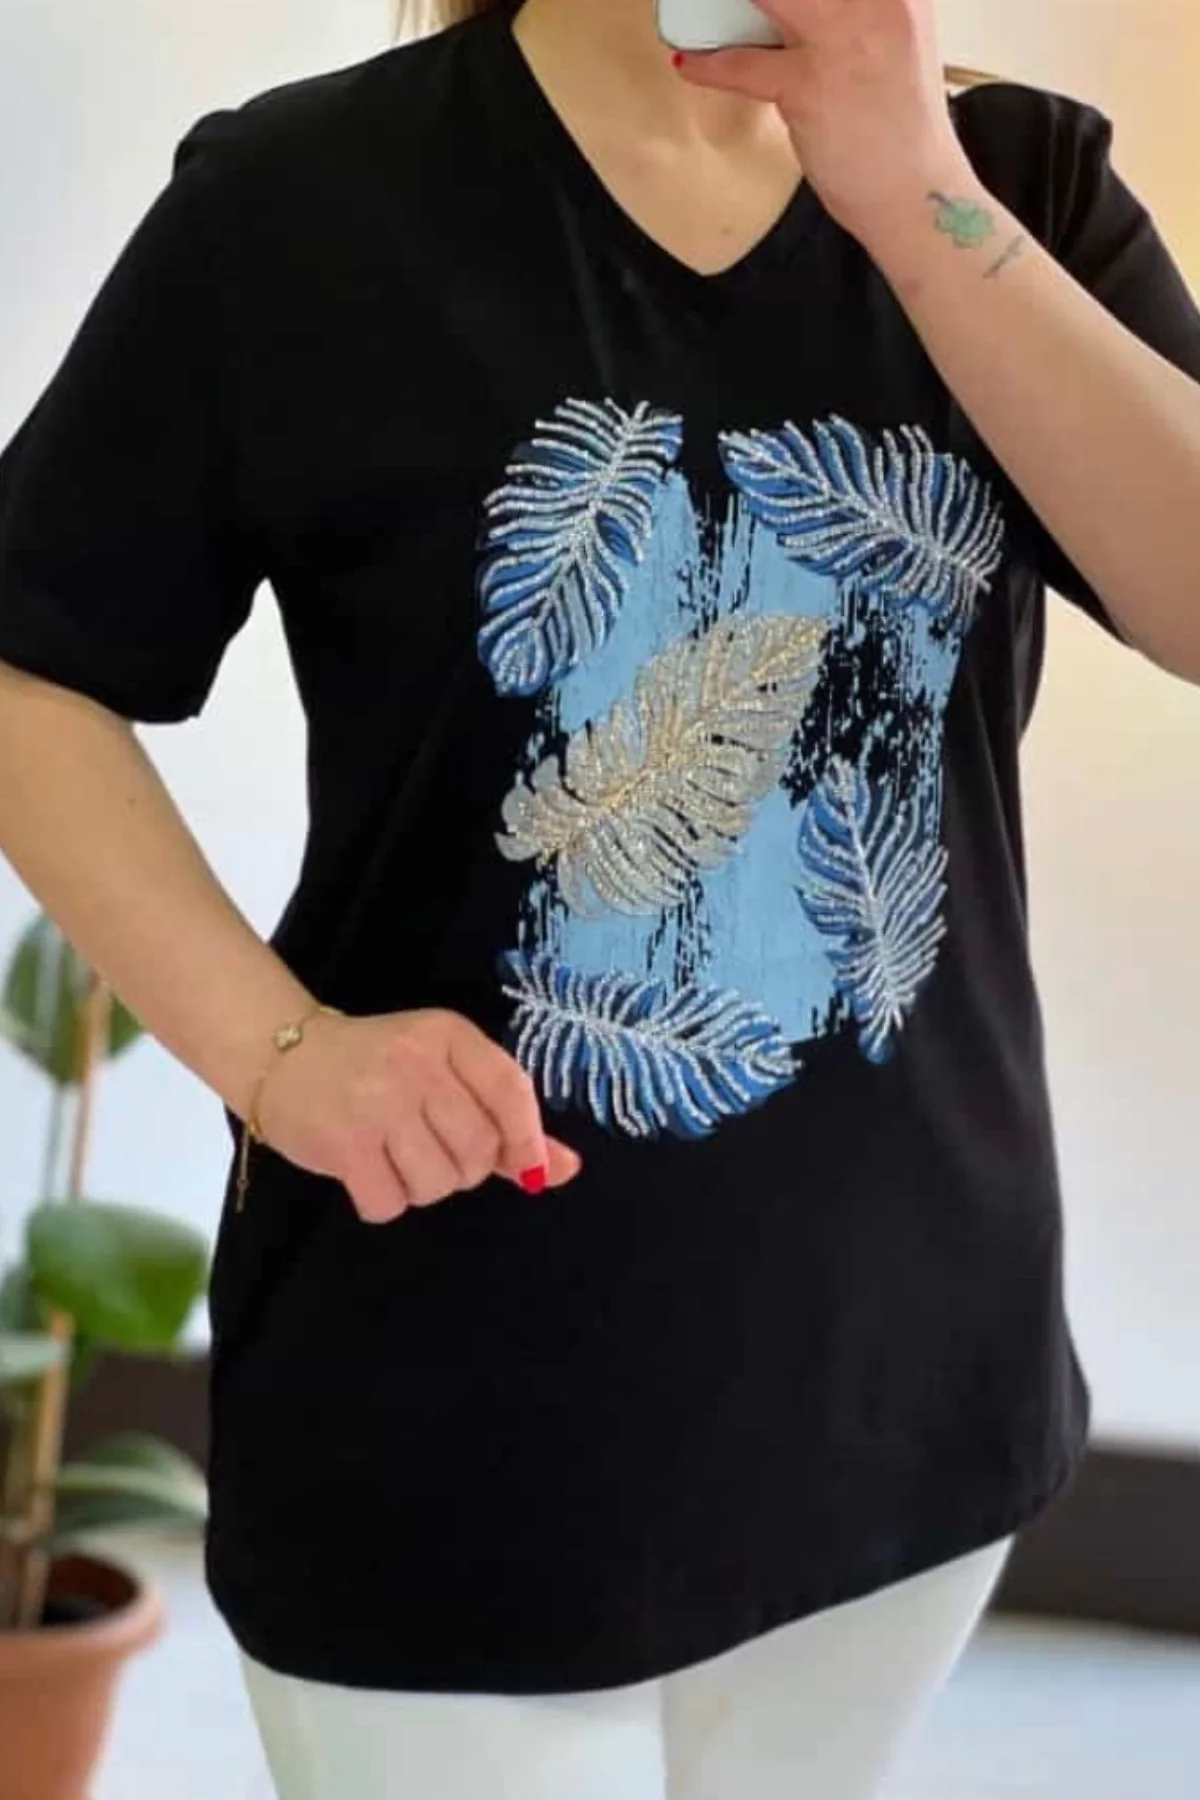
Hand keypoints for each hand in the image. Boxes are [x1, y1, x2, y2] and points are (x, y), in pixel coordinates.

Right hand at [252, 1008, 581, 1224]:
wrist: (283, 1054)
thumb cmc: (376, 1067)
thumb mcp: (443, 1073)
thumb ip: (506, 1121)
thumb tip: (565, 1170)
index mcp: (448, 1036)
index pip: (510, 1089)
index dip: (529, 1138)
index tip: (531, 1170)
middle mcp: (416, 1064)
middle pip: (478, 1151)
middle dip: (462, 1167)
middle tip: (426, 1146)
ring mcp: (379, 1103)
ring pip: (438, 1184)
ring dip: (419, 1186)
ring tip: (392, 1154)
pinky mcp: (345, 1143)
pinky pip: (392, 1203)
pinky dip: (382, 1200)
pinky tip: (366, 1170)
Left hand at [674, 0, 973, 243]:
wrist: (916, 192)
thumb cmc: (897, 120)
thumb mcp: (893, 39)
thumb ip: (856, 7)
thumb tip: (787, 5)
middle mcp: (878, 0)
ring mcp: (845, 40)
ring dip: (722, 0)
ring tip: (697, 3)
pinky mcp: (811, 88)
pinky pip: (743, 64)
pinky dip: (709, 62)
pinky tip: (690, 61)